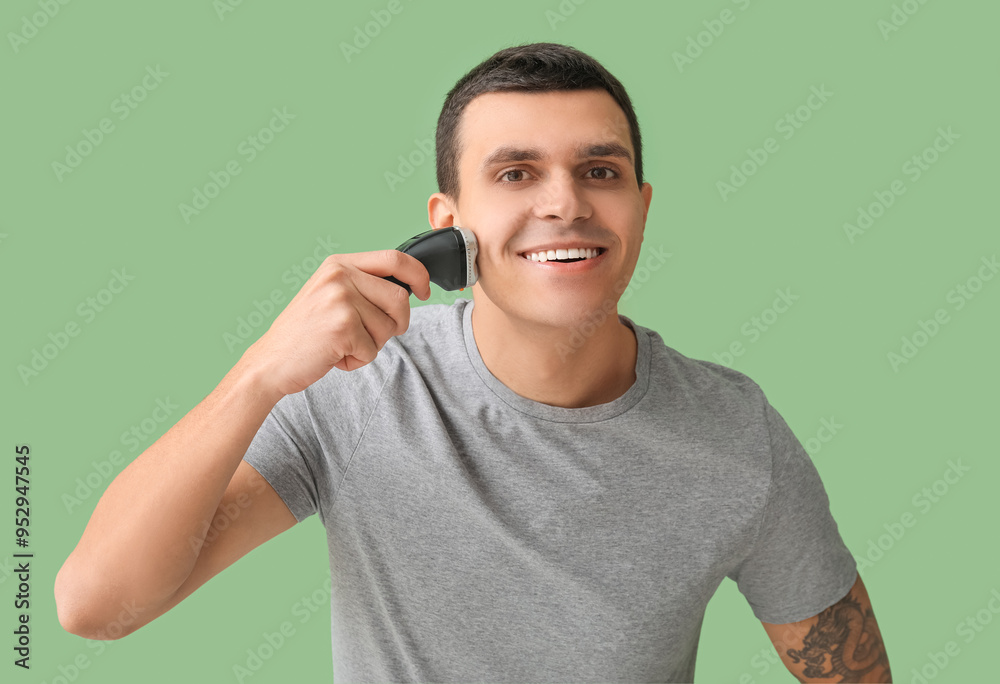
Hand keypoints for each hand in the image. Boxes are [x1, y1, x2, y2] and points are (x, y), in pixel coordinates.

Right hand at [240, 249, 430, 396]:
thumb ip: (363, 285)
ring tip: (342, 344)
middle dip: (396, 324)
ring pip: (389, 327)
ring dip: (371, 345)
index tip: (424, 291)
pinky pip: (372, 350)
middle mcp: (340, 276)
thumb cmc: (305, 333)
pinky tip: (335, 356)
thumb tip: (408, 288)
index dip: (418, 275)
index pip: (395, 258)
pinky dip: (358, 360)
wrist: (270, 361)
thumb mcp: (330, 294)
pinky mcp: (342, 327)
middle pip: (400, 298)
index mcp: (339, 264)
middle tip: (371, 337)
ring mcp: (341, 300)